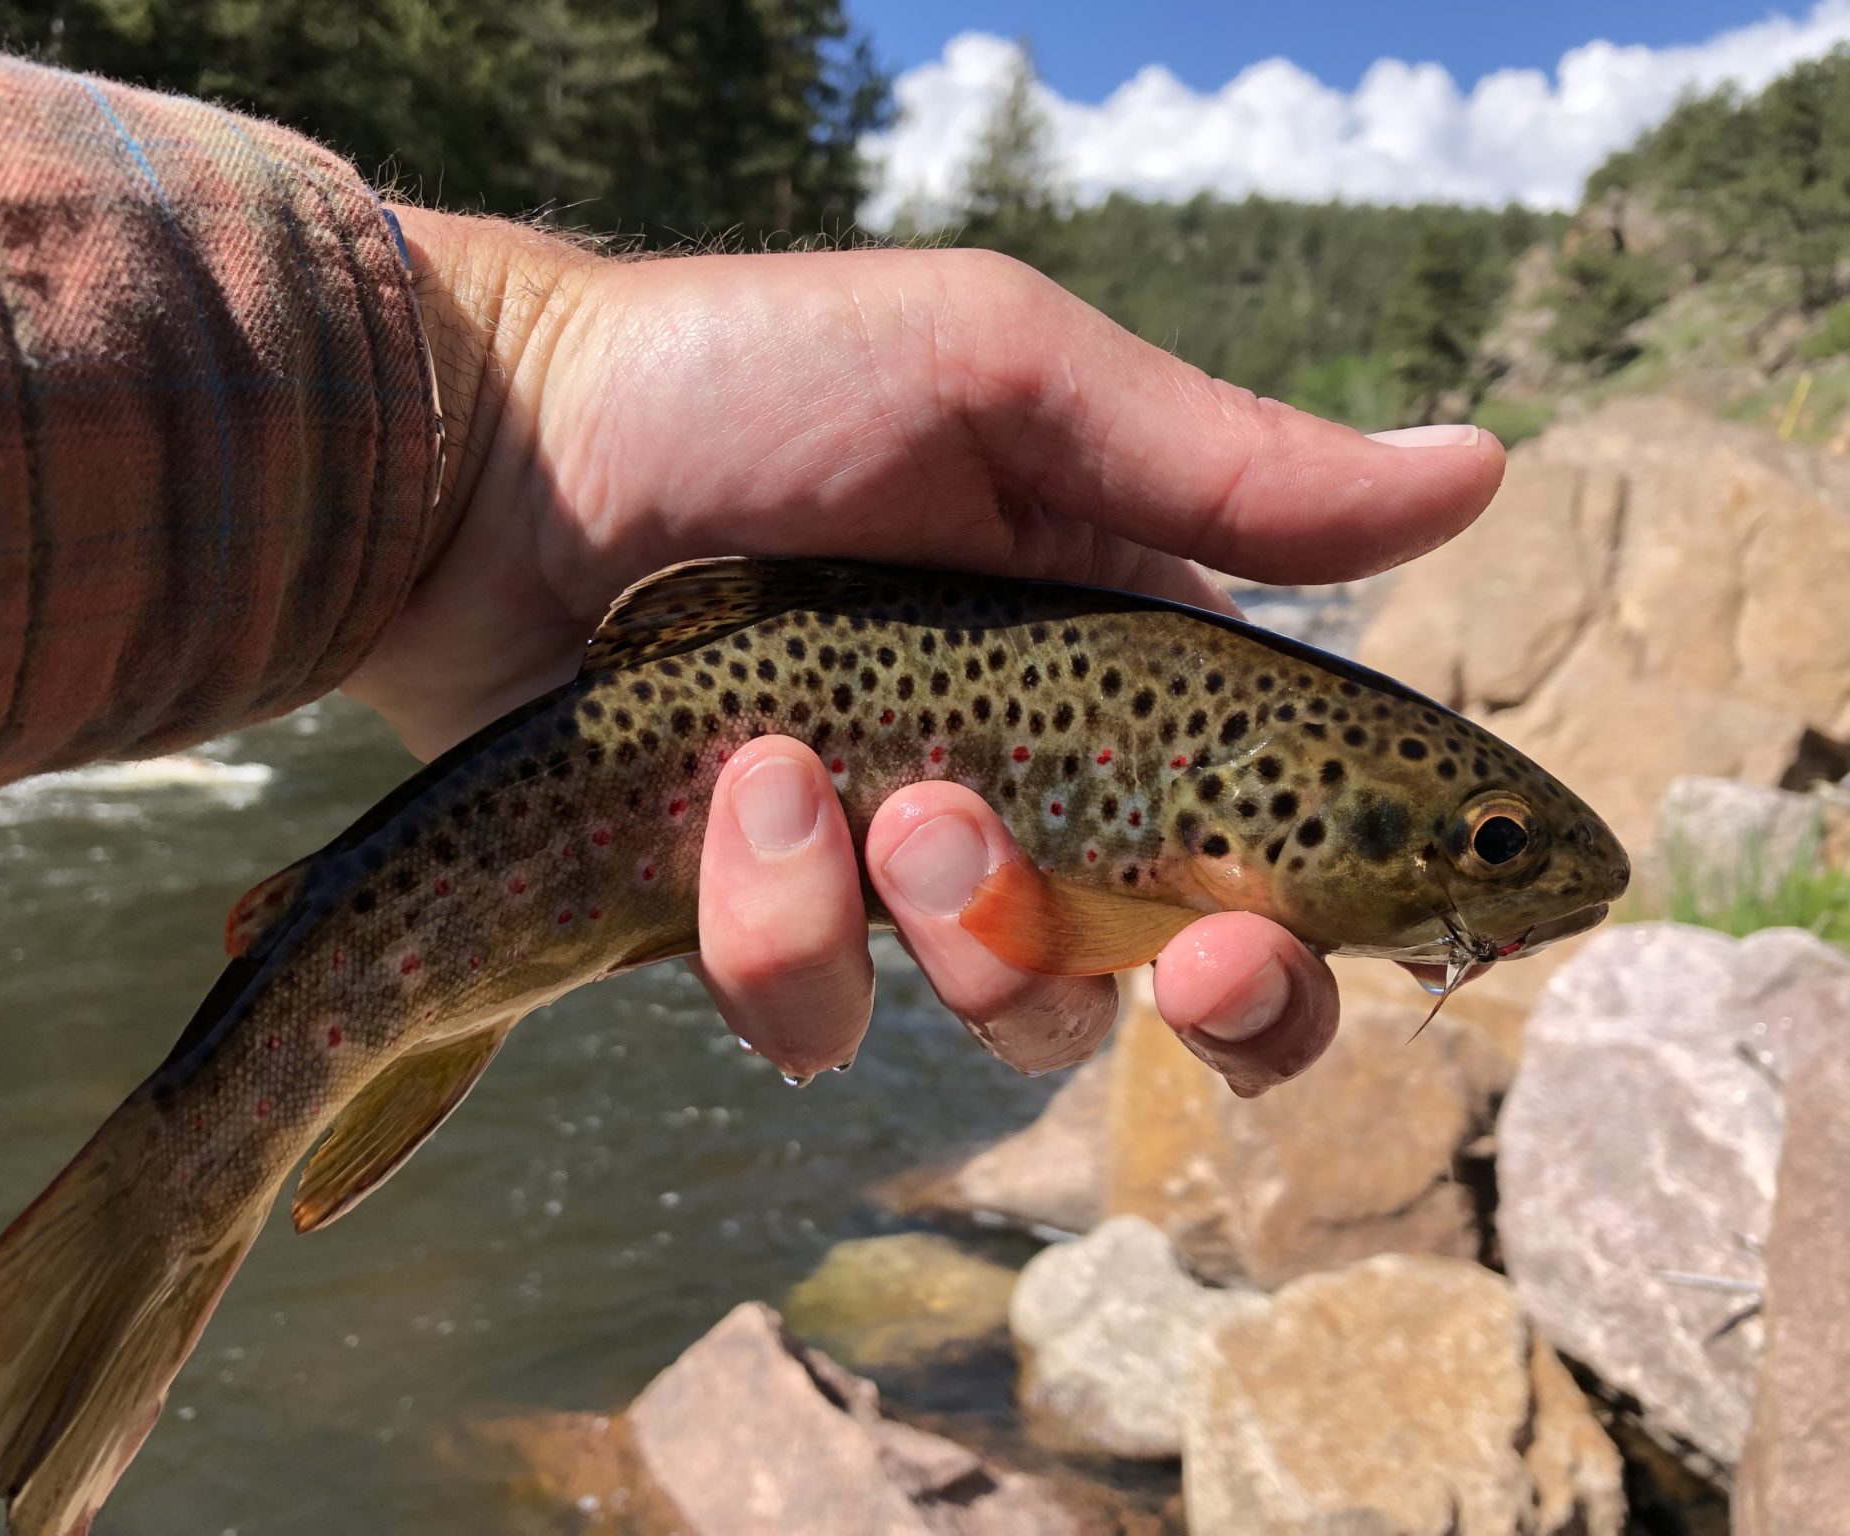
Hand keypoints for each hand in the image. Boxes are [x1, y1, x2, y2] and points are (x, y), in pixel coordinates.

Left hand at [347, 210, 1505, 1096]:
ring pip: (1006, 1013)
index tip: (1274, 932)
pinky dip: (780, 925)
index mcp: (1123, 669)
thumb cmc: (746, 379)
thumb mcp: (1000, 379)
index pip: (1278, 838)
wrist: (486, 454)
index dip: (1317, 925)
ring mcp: (886, 868)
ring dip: (961, 928)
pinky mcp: (750, 921)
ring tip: (861, 786)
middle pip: (1181, 982)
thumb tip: (1481, 474)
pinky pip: (811, 1015)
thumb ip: (1222, 460)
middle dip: (1208, 999)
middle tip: (1178, 955)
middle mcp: (1030, 788)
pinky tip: (733, 793)